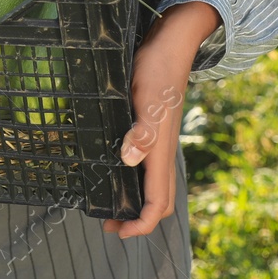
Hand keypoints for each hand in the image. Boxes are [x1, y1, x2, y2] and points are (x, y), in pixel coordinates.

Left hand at [101, 0, 219, 238]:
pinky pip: (148, 166)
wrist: (168, 46)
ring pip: (155, 184)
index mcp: (161, 152)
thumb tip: (129, 161)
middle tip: (109, 224)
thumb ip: (141, 131)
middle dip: (137, 218)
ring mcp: (160, 142)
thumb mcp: (144, 99)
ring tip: (109, 203)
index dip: (142, 223)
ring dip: (135, 200)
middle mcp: (163, 152)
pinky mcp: (153, 130)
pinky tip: (116, 169)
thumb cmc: (155, 71)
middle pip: (160, 200)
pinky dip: (134, 178)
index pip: (159, 203)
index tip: (119, 232)